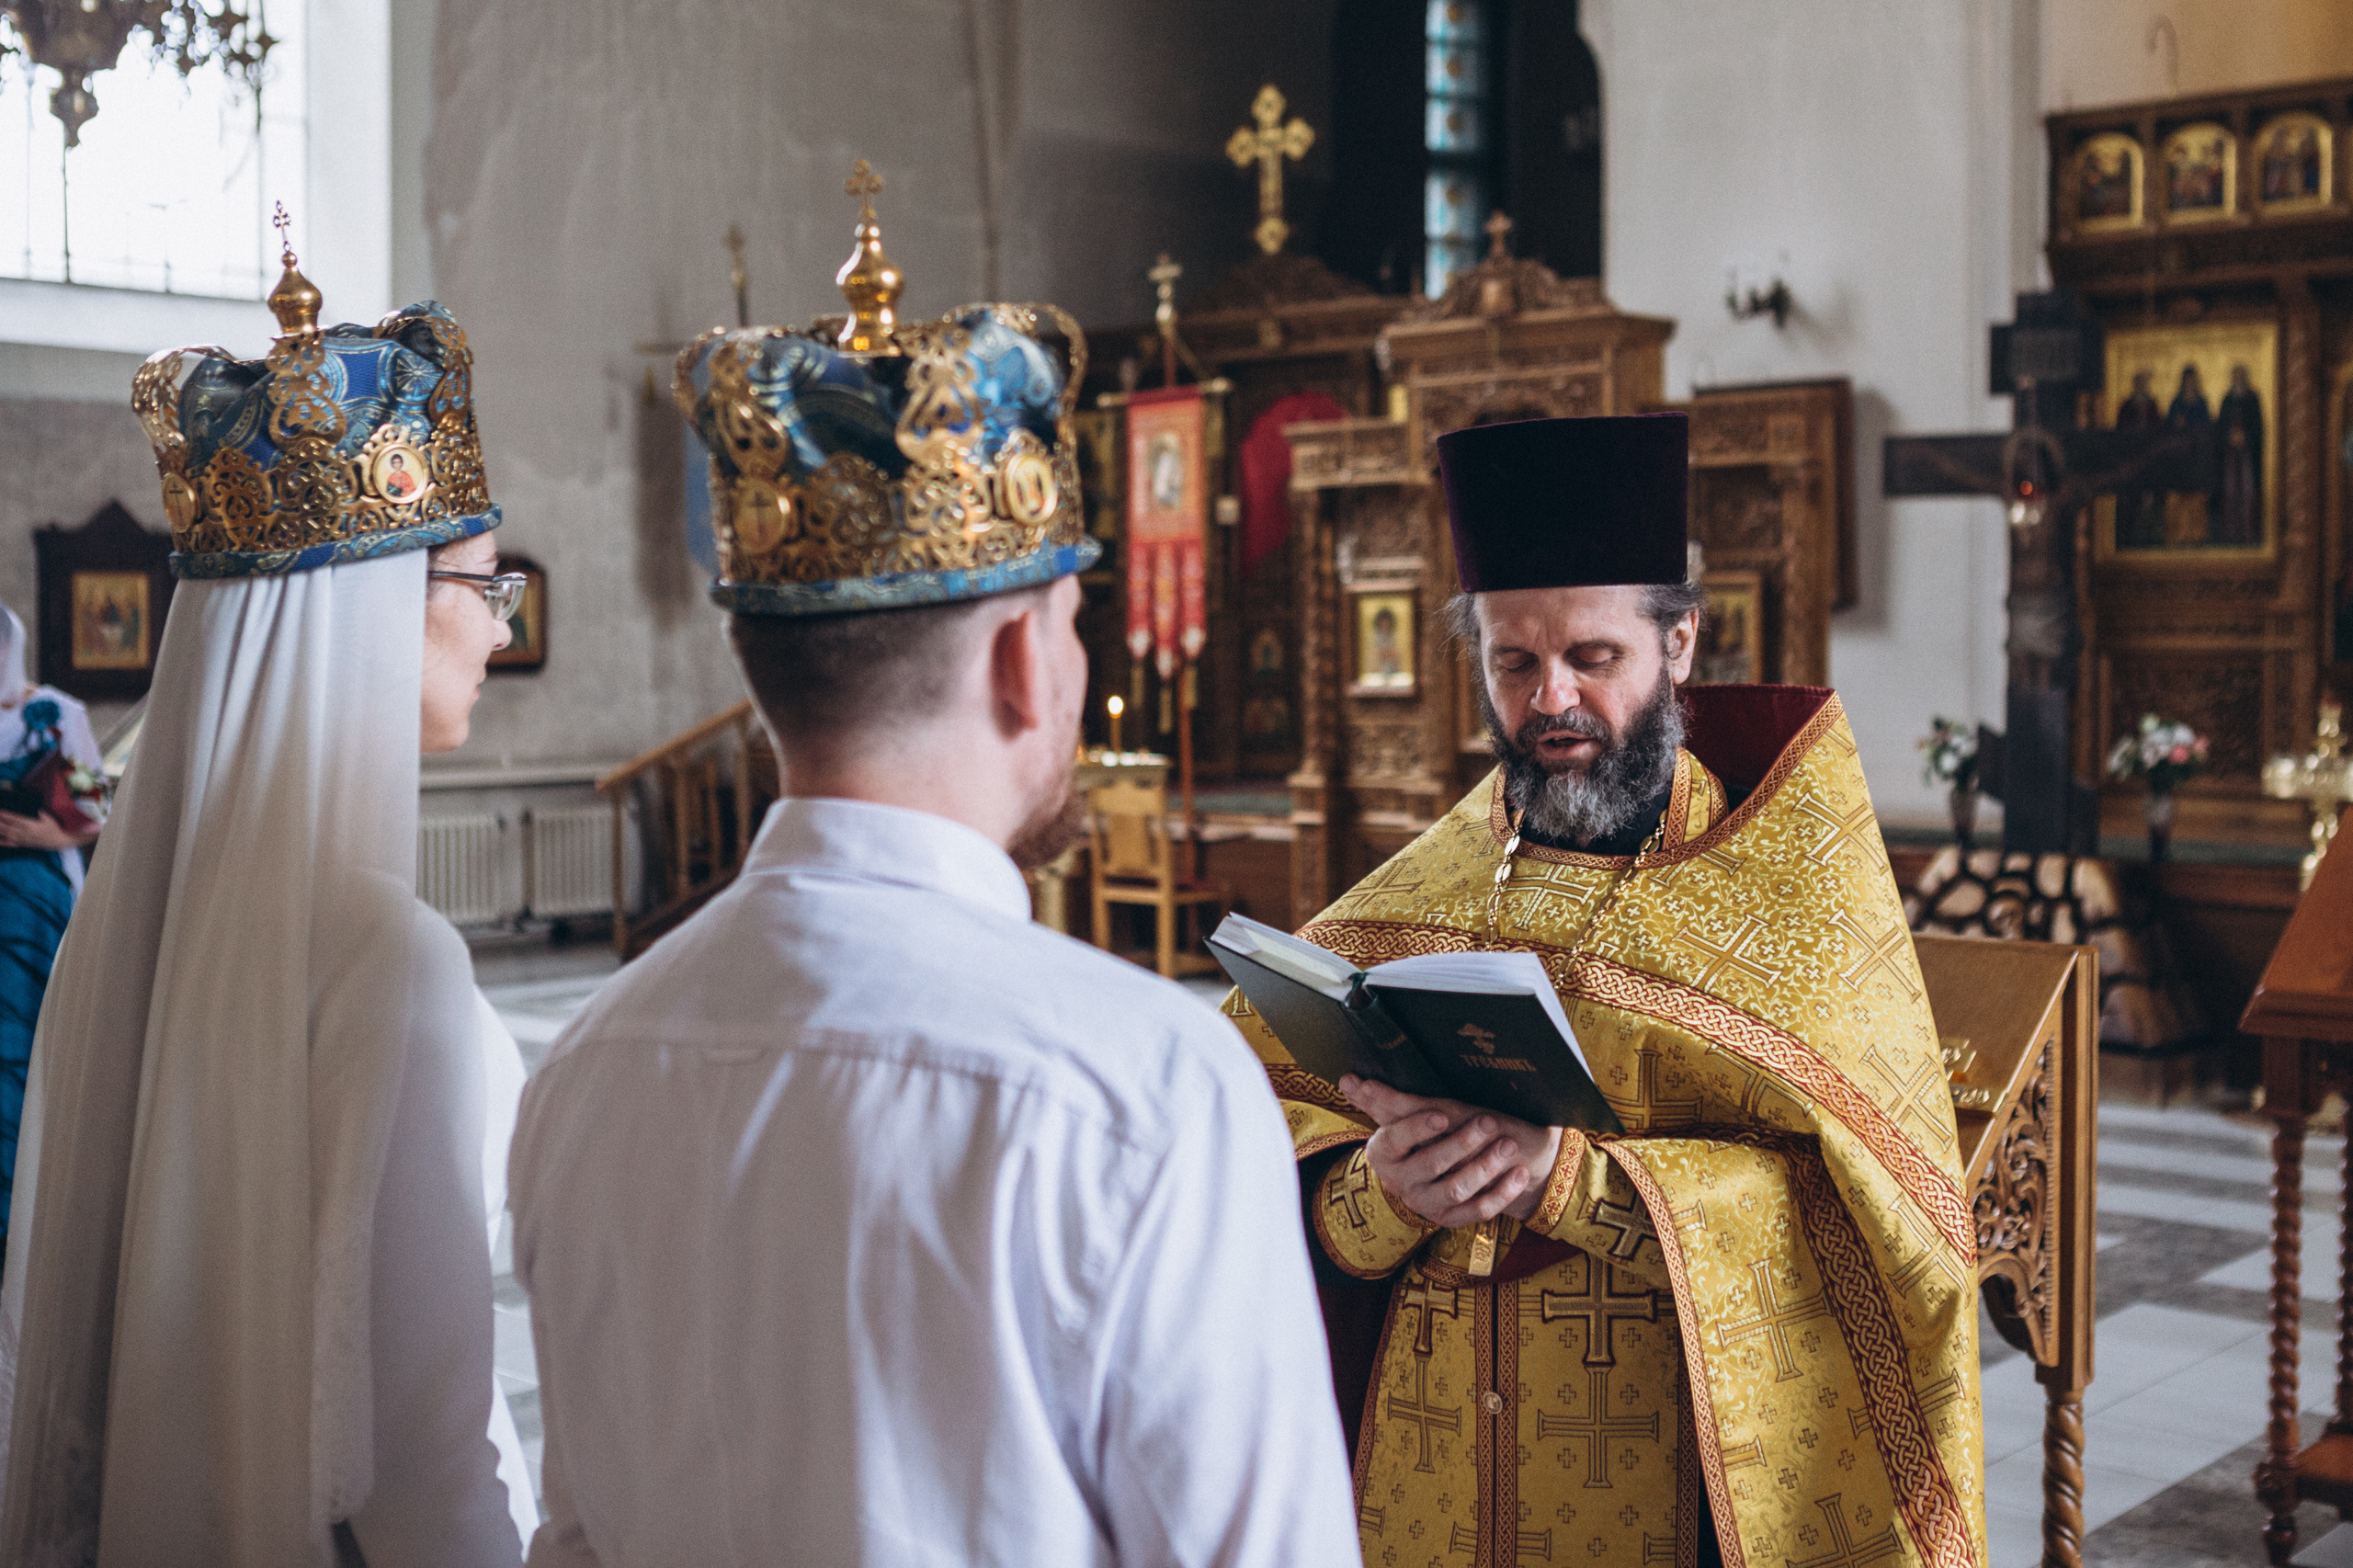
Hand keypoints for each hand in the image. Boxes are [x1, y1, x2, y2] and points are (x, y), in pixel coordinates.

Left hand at [0, 810, 74, 851]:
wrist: (58, 842)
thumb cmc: (55, 829)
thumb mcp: (50, 819)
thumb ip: (42, 814)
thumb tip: (37, 809)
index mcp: (31, 825)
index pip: (16, 819)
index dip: (7, 815)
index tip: (0, 812)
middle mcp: (26, 832)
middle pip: (9, 827)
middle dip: (0, 823)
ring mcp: (24, 839)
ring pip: (8, 835)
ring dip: (1, 831)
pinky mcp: (24, 844)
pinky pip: (12, 844)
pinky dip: (4, 842)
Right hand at [1340, 1075, 1563, 1229]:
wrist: (1457, 1164)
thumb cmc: (1431, 1129)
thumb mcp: (1408, 1113)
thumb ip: (1381, 1099)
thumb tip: (1347, 1079)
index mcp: (1383, 1153)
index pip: (1395, 1140)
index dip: (1417, 1128)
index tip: (1442, 1114)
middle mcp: (1400, 1182)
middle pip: (1429, 1164)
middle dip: (1461, 1143)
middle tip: (1489, 1122)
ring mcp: (1426, 1204)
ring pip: (1456, 1189)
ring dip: (1485, 1167)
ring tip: (1508, 1145)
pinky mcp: (1451, 1219)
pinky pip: (1477, 1211)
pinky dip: (1501, 1193)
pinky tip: (1519, 1174)